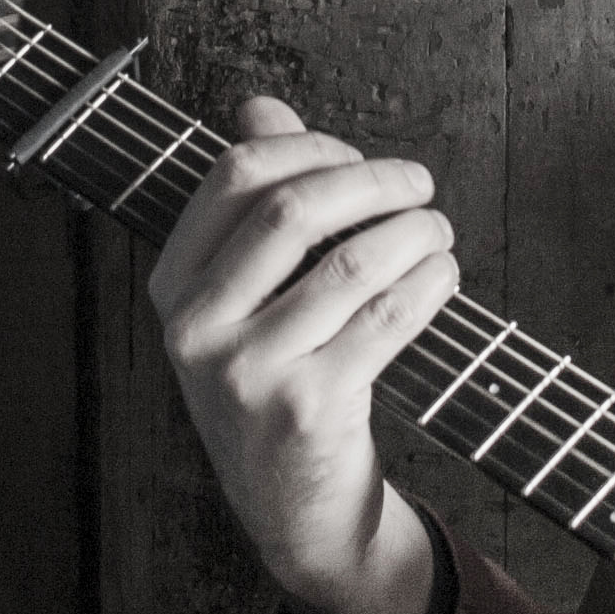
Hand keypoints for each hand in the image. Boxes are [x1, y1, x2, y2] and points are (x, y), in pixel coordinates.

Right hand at [147, 94, 457, 613]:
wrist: (291, 508)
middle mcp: (196, 327)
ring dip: (414, 231)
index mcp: (172, 284)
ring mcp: (249, 372)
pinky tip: (442, 274)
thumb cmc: (275, 380)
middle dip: (374, 181)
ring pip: (351, 262)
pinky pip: (386, 318)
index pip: (237, 175)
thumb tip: (261, 106)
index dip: (312, 149)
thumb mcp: (242, 297)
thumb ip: (253, 201)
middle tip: (418, 184)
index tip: (360, 161)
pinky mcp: (308, 408)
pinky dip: (428, 282)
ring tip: (438, 231)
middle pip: (294, 210)